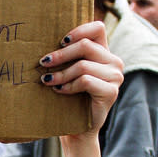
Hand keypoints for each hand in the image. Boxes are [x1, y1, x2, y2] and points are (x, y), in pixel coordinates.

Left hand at [39, 21, 123, 136]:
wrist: (77, 128)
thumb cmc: (69, 97)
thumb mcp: (68, 71)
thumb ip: (67, 55)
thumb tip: (41, 38)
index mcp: (104, 52)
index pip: (97, 28)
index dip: (78, 30)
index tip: (60, 41)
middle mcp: (114, 62)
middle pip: (85, 46)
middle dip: (61, 55)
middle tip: (43, 62)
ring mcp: (115, 77)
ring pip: (83, 65)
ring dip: (61, 73)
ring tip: (47, 80)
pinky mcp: (111, 92)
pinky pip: (86, 81)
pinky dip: (68, 85)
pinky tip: (59, 90)